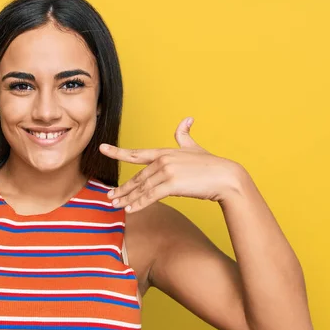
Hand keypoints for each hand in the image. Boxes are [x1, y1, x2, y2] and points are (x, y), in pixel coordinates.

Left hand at [99, 117, 241, 212]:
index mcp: (165, 152)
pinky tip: (130, 210)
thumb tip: (187, 119)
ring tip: (117, 205)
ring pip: (142, 188)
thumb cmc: (211, 165)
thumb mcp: (195, 147)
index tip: (102, 149)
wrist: (227, 177)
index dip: (117, 152)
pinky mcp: (172, 184)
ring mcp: (167, 172)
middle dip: (123, 188)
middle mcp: (163, 160)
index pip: (136, 153)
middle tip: (110, 196)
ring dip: (128, 198)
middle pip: (137, 177)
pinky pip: (151, 196)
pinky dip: (140, 204)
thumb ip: (185, 135)